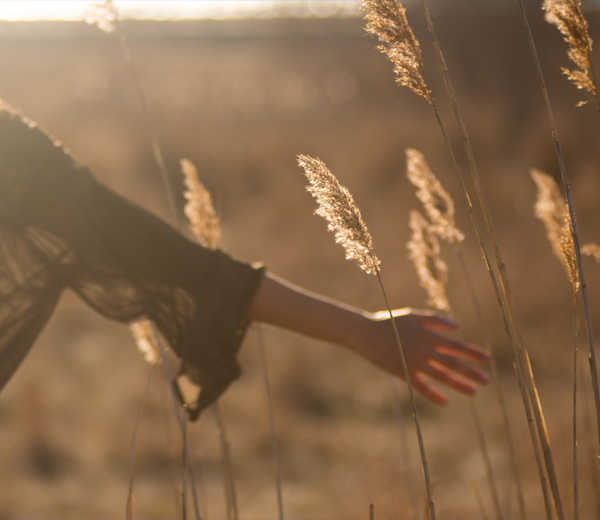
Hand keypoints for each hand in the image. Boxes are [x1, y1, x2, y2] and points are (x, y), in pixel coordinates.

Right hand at [359, 308, 489, 404]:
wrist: (365, 333)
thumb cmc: (390, 322)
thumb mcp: (413, 316)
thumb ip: (436, 320)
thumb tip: (457, 327)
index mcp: (427, 335)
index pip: (455, 346)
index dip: (472, 352)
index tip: (487, 359)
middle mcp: (423, 350)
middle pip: (452, 363)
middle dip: (471, 371)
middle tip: (487, 380)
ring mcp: (413, 362)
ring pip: (440, 376)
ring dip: (458, 384)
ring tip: (474, 392)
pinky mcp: (403, 373)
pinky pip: (420, 386)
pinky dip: (432, 394)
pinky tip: (445, 402)